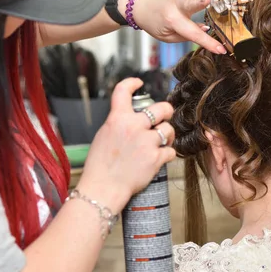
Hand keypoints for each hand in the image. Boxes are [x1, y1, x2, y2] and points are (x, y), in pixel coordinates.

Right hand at [78, 78, 175, 211]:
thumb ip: (118, 123)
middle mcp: (133, 126)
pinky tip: (160, 157)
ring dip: (167, 135)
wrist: (103, 188)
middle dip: (166, 111)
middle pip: (162, 108)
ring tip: (162, 141)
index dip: (132, 83)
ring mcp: (146, 142)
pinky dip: (167, 154)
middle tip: (165, 116)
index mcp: (117, 118)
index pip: (123, 90)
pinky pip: (170, 151)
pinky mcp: (155, 158)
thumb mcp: (104, 135)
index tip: (138, 83)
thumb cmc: (100, 166)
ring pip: (169, 129)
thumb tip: (130, 118)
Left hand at [125, 0, 226, 54]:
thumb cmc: (155, 22)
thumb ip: (185, 35)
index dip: (209, 43)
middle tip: (206, 1)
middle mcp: (176, 7)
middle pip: (190, 6)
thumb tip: (205, 29)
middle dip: (199, 4)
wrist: (138, 6)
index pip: (194, 35)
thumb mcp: (167, 36)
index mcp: (174, 22)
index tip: (222, 50)